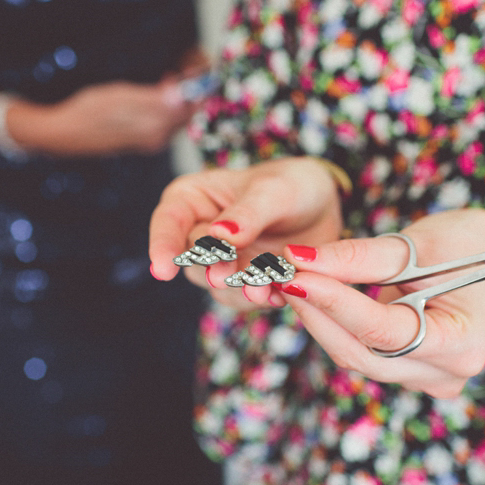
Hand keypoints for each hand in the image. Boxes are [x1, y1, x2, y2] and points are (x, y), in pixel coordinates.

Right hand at [12, 79, 198, 156]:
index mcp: (155, 129)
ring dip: (179, 94)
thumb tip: (182, 96)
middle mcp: (157, 138)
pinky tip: (159, 88)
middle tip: (186, 64)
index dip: (197, 85)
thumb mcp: (121, 97)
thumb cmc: (89, 111)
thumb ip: (155, 99)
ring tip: (173, 73)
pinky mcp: (142, 138)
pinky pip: (164, 119)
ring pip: (176, 115)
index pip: (190, 107)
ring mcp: (150, 140)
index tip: (198, 65)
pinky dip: (167, 103)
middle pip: (186, 112)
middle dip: (190, 89)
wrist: (64, 132)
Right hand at [148, 156, 345, 309]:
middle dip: (212, 268)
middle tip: (225, 275)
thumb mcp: (273, 190)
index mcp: (192, 199)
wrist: (321, 207)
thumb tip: (220, 236)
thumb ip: (248, 213)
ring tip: (260, 289)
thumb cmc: (290, 185)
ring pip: (217, 285)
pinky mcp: (244, 285)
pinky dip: (261, 298)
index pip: (168, 221)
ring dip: (239, 289)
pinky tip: (278, 295)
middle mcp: (199, 234)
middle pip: (194, 259)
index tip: (163, 270)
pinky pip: (245, 299)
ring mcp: (221, 264)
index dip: (162, 246)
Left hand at [276, 209, 484, 397]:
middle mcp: (445, 374)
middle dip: (317, 311)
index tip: (294, 273)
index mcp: (462, 343)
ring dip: (319, 318)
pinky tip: (313, 297)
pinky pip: (361, 354)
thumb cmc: (469, 245)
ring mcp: (428, 382)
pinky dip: (335, 326)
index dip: (334, 301)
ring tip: (290, 281)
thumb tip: (299, 260)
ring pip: (355, 356)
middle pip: (362, 352)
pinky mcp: (410, 375)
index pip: (383, 330)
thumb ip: (359, 258)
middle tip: (280, 275)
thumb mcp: (417, 244)